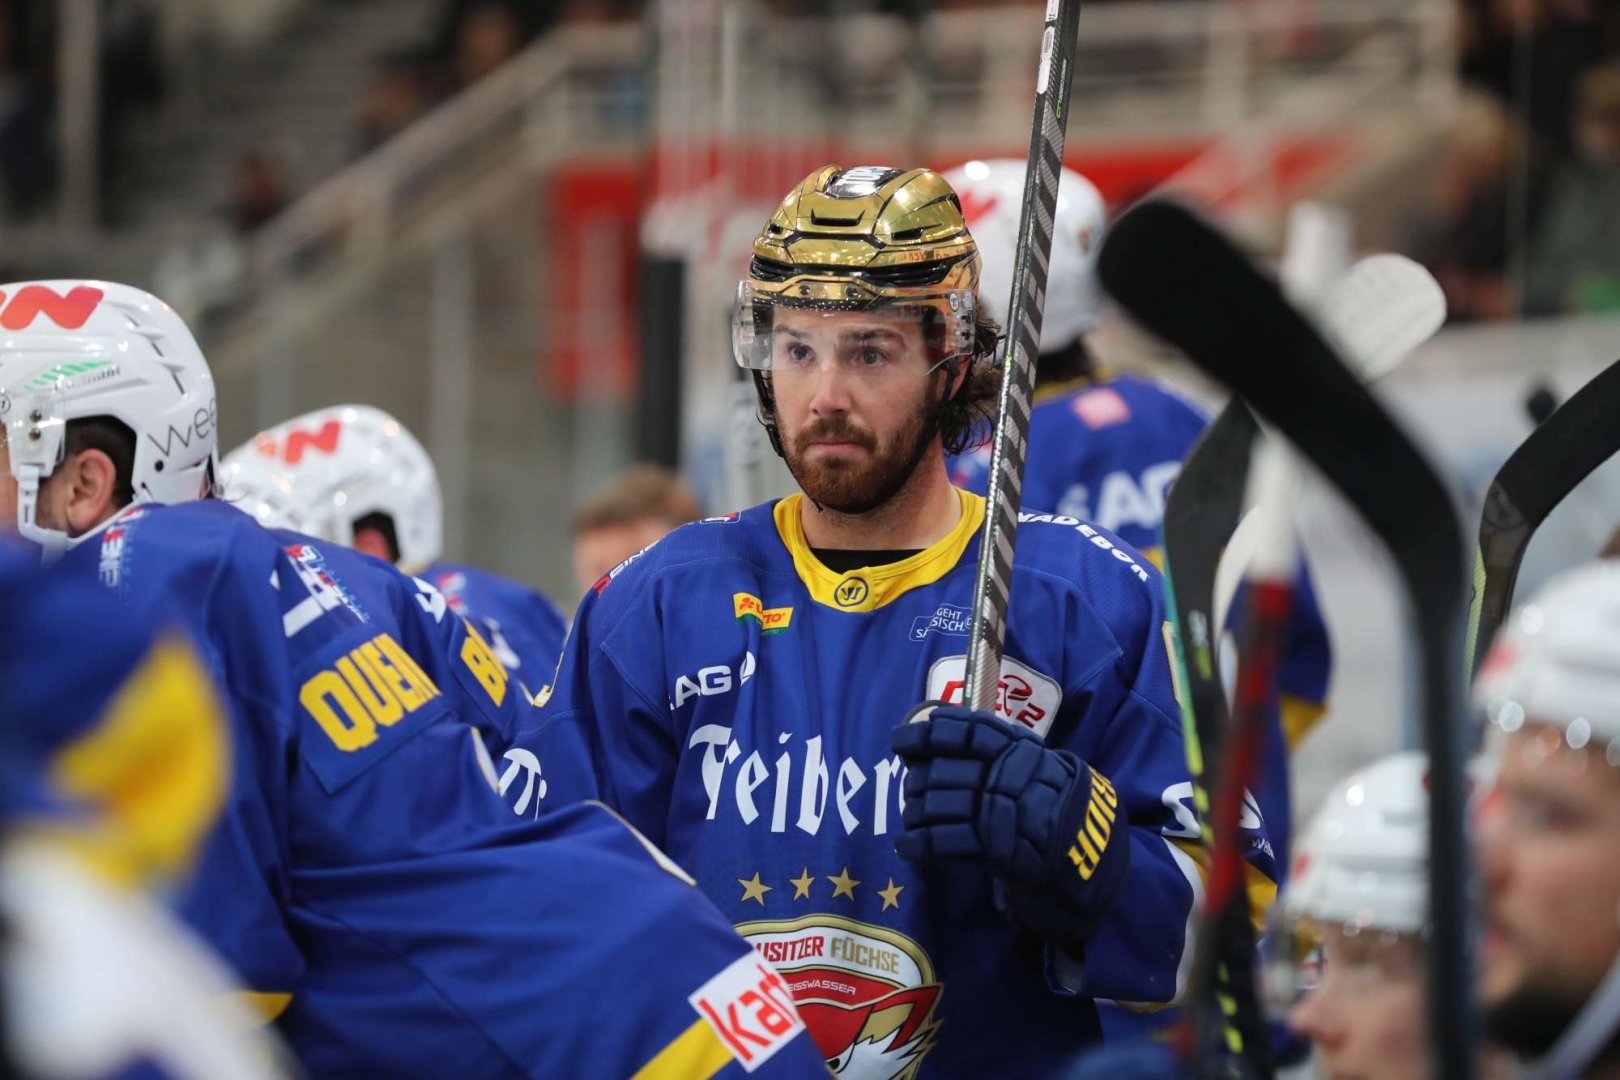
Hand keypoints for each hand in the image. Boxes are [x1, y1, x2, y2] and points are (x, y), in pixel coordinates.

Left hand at [891, 703, 1129, 943]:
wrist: (1093, 858)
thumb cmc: (1058, 809)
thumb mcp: (1038, 766)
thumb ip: (1001, 750)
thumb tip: (940, 729)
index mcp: (1021, 748)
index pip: (967, 729)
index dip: (927, 733)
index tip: (901, 740)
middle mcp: (1011, 773)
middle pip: (943, 770)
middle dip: (917, 782)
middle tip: (910, 792)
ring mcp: (1005, 811)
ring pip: (939, 804)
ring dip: (915, 814)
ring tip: (910, 820)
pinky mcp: (999, 849)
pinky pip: (946, 842)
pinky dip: (920, 844)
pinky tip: (907, 847)